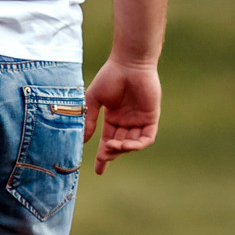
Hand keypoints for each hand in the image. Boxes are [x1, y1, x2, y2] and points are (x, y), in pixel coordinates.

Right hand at [83, 59, 160, 173]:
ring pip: (133, 143)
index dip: (103, 157)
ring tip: (114, 146)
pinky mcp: (151, 117)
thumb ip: (90, 120)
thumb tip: (83, 140)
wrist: (128, 63)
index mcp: (113, 118)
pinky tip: (127, 144)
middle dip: (111, 153)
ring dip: (123, 149)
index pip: (107, 141)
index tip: (97, 171)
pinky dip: (138, 144)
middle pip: (119, 145)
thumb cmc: (109, 77)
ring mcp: (139, 120)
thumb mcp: (94, 100)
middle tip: (104, 153)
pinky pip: (146, 137)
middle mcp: (126, 121)